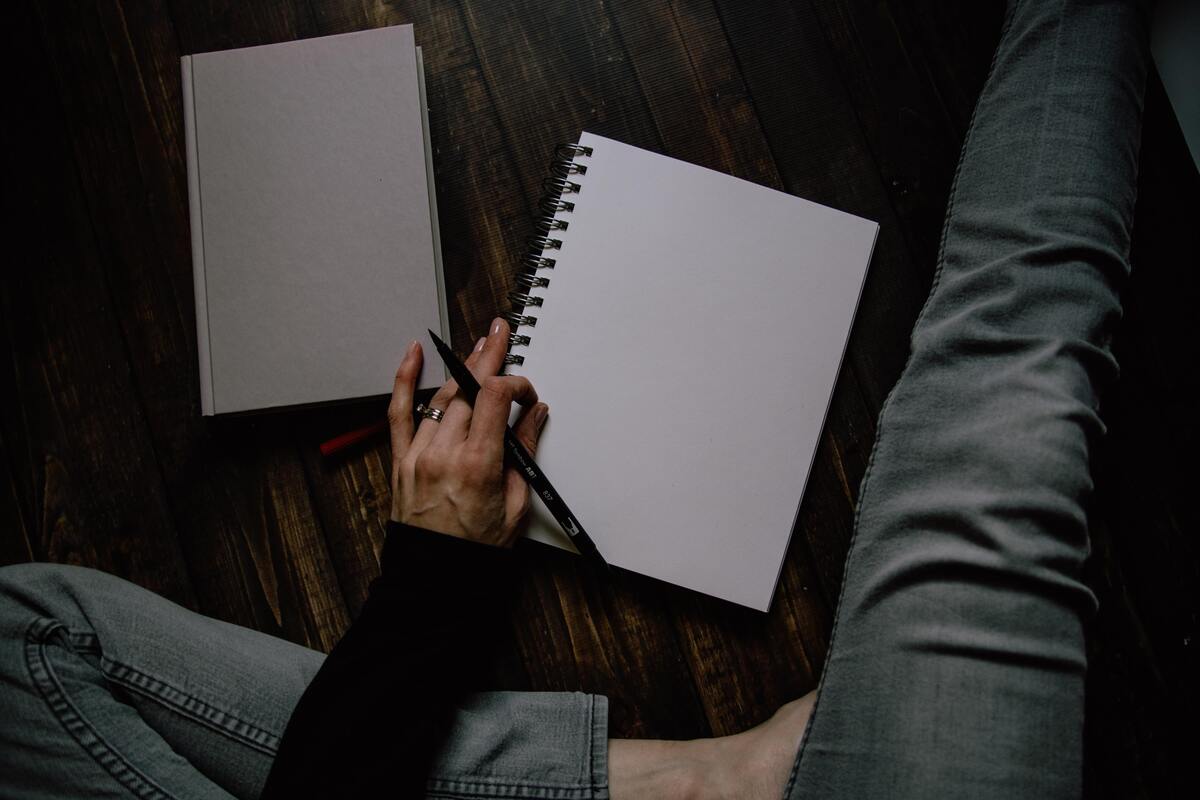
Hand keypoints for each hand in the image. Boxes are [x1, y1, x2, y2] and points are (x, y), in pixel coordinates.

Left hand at [387, 318, 547, 546]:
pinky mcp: (401, 460)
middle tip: (501, 334)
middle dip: (488, 360)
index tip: (527, 396)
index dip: (515, 385)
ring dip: (462, 368)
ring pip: (442, 397)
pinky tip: (413, 354)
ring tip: (478, 347)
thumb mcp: (517, 503)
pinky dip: (405, 380)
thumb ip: (524, 452)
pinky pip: (399, 412)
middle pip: (468, 389)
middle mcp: (445, 453)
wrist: (436, 575)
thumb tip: (534, 415)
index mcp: (478, 465)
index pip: (495, 398)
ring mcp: (419, 454)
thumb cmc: (477, 549)